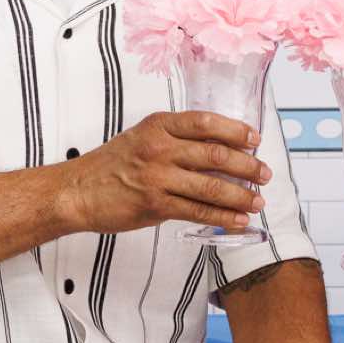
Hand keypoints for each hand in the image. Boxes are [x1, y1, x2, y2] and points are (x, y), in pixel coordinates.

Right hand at [58, 111, 268, 234]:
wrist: (78, 191)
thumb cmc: (113, 164)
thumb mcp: (143, 136)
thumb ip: (176, 138)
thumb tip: (221, 149)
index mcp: (159, 125)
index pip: (205, 122)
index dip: (236, 130)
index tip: (255, 140)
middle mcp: (160, 147)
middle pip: (216, 154)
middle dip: (247, 166)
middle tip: (265, 174)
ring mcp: (158, 177)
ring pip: (211, 186)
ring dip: (241, 195)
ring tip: (258, 200)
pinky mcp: (155, 205)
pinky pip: (198, 211)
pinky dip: (222, 217)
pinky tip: (238, 220)